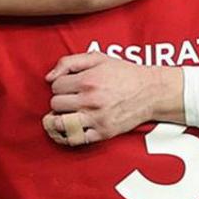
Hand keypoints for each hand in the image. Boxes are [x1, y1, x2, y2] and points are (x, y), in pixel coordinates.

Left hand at [43, 52, 169, 145]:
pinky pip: (74, 140)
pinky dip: (67, 135)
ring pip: (60, 124)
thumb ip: (69, 62)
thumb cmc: (123, 74)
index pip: (55, 86)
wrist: (150, 92)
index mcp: (88, 80)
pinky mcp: (102, 133)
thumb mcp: (98, 58)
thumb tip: (49, 78)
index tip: (69, 87)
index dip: (60, 85)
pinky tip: (69, 128)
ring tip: (64, 115)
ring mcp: (96, 119)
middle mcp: (91, 100)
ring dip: (58, 119)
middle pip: (55, 104)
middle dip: (60, 100)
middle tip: (71, 99)